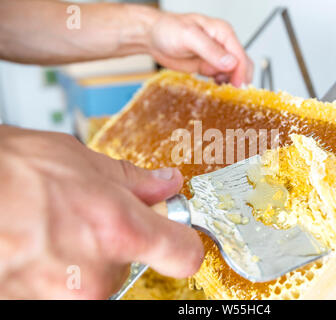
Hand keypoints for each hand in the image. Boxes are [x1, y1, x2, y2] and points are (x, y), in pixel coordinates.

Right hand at [0, 126, 202, 298]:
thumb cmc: (14, 171)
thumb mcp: (84, 162)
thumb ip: (135, 182)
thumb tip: (167, 186)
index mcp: (119, 230)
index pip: (183, 253)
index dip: (183, 243)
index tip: (177, 237)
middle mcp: (97, 274)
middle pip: (131, 265)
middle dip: (114, 244)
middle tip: (83, 220)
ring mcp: (63, 299)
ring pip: (95, 281)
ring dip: (82, 260)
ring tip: (52, 232)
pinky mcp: (35, 307)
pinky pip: (63, 291)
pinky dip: (55, 274)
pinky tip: (35, 248)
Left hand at [146, 11, 252, 86]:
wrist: (152, 37)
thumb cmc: (168, 30)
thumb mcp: (189, 37)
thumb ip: (210, 49)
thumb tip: (230, 62)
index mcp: (222, 33)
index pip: (240, 55)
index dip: (241, 72)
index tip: (237, 87)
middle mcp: (222, 45)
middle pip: (242, 65)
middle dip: (240, 80)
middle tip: (235, 95)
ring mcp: (216, 57)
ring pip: (234, 73)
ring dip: (232, 85)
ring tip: (225, 95)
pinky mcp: (208, 67)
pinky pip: (222, 78)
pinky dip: (223, 87)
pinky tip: (217, 92)